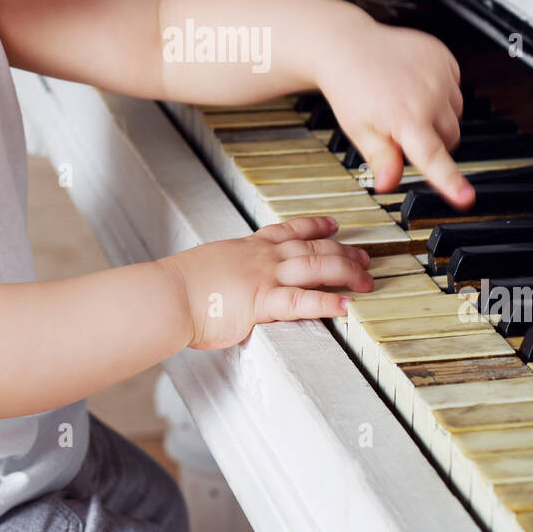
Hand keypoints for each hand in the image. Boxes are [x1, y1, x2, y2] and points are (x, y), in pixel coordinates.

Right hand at [160, 216, 372, 350]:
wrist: (167, 295)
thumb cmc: (178, 287)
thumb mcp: (208, 267)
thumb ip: (227, 271)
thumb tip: (227, 280)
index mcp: (247, 247)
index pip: (289, 230)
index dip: (315, 226)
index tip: (333, 225)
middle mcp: (261, 257)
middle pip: (312, 248)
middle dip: (343, 252)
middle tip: (364, 258)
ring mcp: (263, 277)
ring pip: (315, 267)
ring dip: (345, 272)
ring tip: (366, 280)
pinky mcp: (262, 301)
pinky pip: (302, 300)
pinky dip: (327, 302)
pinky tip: (346, 306)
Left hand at [316, 19, 473, 206]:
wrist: (348, 46)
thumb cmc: (351, 88)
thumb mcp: (359, 129)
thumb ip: (381, 158)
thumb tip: (388, 184)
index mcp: (404, 117)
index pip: (432, 157)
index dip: (450, 181)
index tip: (465, 198)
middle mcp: (427, 95)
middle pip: (451, 138)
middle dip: (434, 140)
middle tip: (404, 129)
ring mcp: (439, 74)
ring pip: (455, 113)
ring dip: (440, 117)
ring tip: (408, 103)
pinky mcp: (444, 57)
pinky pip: (456, 86)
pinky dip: (442, 92)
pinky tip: (416, 85)